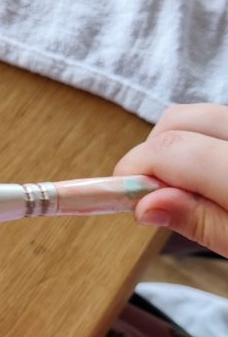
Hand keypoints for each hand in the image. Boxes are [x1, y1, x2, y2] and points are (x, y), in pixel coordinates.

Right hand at [114, 104, 227, 255]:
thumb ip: (198, 221)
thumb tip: (143, 205)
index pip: (171, 150)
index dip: (135, 170)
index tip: (120, 196)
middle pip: (178, 121)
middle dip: (154, 152)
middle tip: (156, 195)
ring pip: (198, 115)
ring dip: (179, 144)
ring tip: (188, 187)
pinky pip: (216, 124)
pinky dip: (203, 142)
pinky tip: (210, 175)